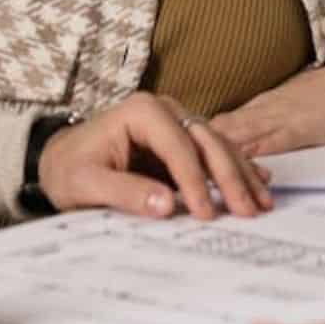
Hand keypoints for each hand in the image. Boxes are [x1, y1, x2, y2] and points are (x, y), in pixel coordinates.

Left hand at [38, 93, 273, 220]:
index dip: (194, 181)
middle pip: (206, 141)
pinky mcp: (183, 138)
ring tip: (262, 203)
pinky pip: (215, 153)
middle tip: (248, 211)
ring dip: (242, 174)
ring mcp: (177, 121)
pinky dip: (237, 169)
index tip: (206, 214)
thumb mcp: (86, 185)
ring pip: (218, 146)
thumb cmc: (69, 170)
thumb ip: (125, 193)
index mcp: (141, 112)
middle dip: (230, 177)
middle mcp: (165, 109)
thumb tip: (166, 205)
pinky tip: (260, 183)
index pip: (177, 146)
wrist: (61, 160)